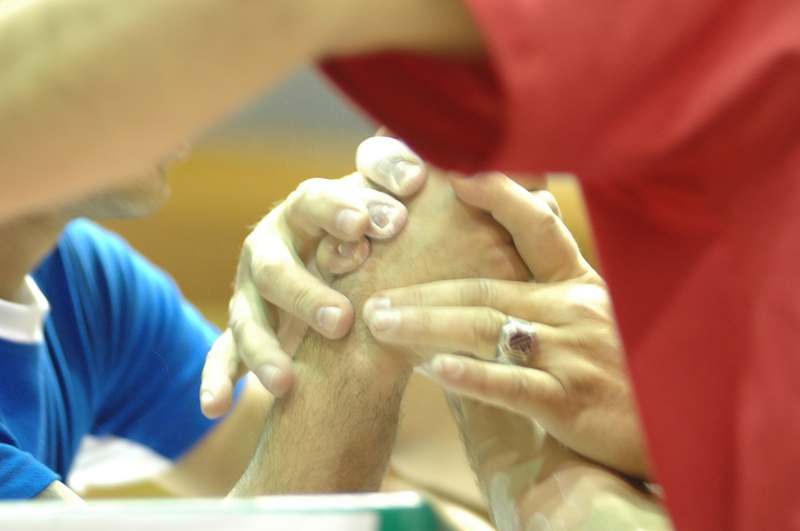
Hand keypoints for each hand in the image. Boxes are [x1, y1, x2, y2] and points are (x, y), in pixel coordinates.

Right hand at [200, 136, 426, 417]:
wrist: (345, 257)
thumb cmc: (371, 224)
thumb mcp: (384, 195)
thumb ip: (395, 175)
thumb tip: (419, 174)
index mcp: (304, 210)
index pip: (314, 201)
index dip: (338, 211)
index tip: (368, 226)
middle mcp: (269, 248)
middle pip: (274, 268)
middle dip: (305, 295)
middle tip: (341, 322)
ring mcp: (252, 292)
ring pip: (247, 319)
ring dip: (263, 350)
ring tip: (286, 383)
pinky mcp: (243, 330)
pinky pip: (224, 355)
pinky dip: (216, 379)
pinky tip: (214, 408)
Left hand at [364, 173, 648, 478]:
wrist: (680, 424)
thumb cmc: (630, 366)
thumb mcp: (600, 310)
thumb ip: (558, 273)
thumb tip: (532, 211)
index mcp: (578, 285)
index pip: (534, 228)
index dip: (495, 197)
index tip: (452, 173)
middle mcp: (572, 311)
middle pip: (484, 287)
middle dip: (424, 288)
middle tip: (373, 290)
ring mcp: (571, 354)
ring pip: (486, 329)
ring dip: (428, 324)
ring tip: (380, 324)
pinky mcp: (570, 401)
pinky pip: (512, 384)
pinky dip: (470, 375)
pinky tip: (431, 370)